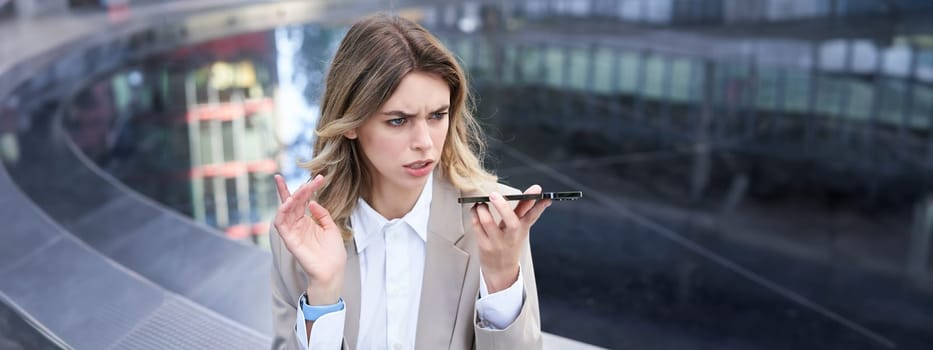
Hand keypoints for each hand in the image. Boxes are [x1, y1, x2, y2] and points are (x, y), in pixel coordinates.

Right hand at [273, 174, 345, 304]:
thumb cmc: (332, 253)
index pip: (301, 201)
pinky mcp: (289, 240)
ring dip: (289, 199)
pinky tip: (289, 203)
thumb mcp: (331, 228)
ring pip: (284, 211)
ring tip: (299, 191)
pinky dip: (282, 212)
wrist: (333, 271)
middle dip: (296, 190)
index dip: (307, 188)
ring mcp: (292, 232)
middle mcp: (297, 225)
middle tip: (309, 181)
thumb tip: (312, 201)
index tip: (319, 178)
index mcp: (306, 222)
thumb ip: (321, 214)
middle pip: (291, 203)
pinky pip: (281, 224)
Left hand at [471, 185, 550, 292]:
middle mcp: (511, 236)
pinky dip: (474, 215)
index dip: (537, 203)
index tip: (538, 191)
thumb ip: (525, 211)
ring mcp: (497, 242)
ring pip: (488, 223)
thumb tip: (537, 196)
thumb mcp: (520, 229)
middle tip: (494, 195)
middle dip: (502, 206)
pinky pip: (477, 228)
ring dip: (482, 209)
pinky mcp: (485, 246)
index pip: (532, 215)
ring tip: (481, 203)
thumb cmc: (510, 246)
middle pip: (510, 220)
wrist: (502, 271)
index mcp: (522, 229)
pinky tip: (475, 210)